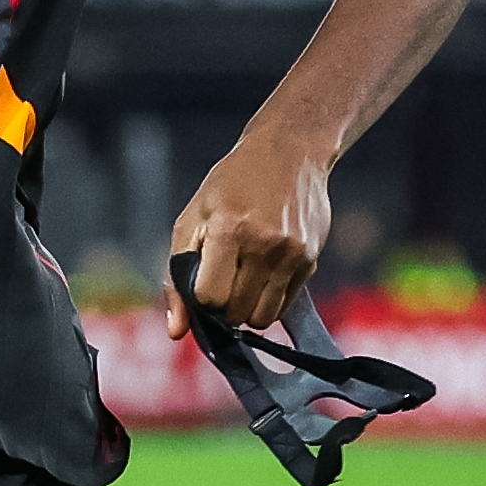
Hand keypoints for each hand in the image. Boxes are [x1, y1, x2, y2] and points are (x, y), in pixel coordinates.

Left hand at [164, 135, 330, 337]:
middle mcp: (264, 245)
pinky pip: (286, 305)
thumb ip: (177, 277)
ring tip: (242, 277)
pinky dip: (270, 299)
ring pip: (264, 318)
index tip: (203, 279)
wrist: (287, 152)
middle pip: (237, 313)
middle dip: (224, 305)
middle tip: (223, 277)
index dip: (202, 296)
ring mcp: (292, 254)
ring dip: (248, 308)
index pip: (211, 298)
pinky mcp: (311, 260)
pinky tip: (263, 270)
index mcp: (229, 230)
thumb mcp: (192, 220)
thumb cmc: (230, 186)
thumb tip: (175, 332)